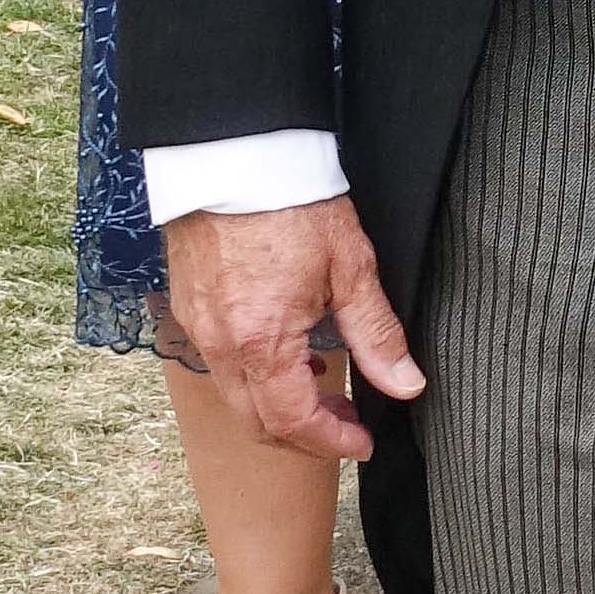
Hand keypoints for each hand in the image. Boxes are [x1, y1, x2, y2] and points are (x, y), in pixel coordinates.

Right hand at [160, 195, 423, 460]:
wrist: (233, 150)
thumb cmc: (294, 202)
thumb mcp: (351, 268)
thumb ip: (378, 334)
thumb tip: (407, 385)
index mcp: (262, 341)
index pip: (292, 423)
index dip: (331, 443)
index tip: (361, 443)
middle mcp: (220, 344)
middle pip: (257, 423)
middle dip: (305, 436)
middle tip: (347, 422)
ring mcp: (197, 326)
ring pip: (235, 397)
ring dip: (278, 408)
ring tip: (324, 386)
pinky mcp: (187, 306)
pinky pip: (218, 364)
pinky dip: (254, 377)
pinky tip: (288, 354)